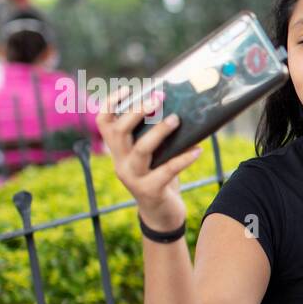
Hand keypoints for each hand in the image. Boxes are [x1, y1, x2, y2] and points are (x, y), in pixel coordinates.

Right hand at [95, 84, 202, 230]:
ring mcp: (133, 177)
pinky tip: (198, 150)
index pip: (104, 123)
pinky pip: (167, 170)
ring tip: (176, 119)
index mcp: (118, 150)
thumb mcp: (154, 156)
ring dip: (159, 132)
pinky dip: (184, 158)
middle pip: (119, 132)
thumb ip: (156, 137)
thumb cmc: (160, 177)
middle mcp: (120, 162)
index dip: (112, 103)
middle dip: (137, 112)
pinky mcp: (150, 190)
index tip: (129, 88)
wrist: (161, 215)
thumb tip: (178, 107)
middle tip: (158, 99)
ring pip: (141, 150)